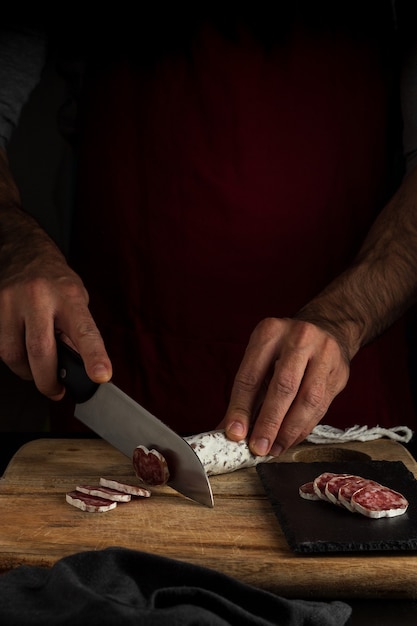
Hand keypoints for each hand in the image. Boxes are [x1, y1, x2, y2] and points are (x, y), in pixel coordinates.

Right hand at [0, 209, 111, 399]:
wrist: (22, 249)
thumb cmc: (55, 280)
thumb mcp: (76, 299)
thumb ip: (75, 331)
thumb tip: (73, 367)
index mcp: (68, 296)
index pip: (84, 331)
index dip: (94, 356)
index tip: (101, 376)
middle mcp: (39, 297)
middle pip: (40, 352)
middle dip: (48, 381)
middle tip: (56, 390)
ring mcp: (11, 301)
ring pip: (13, 354)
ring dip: (27, 372)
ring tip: (37, 370)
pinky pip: (1, 346)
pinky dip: (14, 357)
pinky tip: (23, 351)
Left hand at [221, 317, 349, 455]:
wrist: (327, 329)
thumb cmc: (285, 349)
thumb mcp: (261, 358)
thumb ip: (246, 394)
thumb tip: (228, 431)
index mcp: (270, 332)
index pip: (251, 375)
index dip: (241, 408)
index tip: (235, 434)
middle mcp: (299, 338)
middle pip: (283, 387)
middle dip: (269, 423)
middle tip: (258, 448)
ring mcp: (324, 353)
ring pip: (307, 400)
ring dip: (289, 430)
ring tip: (274, 449)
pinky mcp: (340, 372)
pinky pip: (321, 407)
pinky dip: (304, 428)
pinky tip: (291, 439)